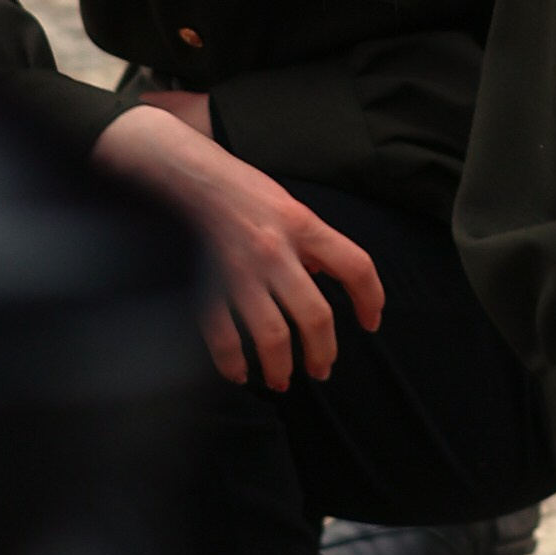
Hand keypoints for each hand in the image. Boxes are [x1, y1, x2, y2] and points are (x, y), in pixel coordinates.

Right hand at [93, 102, 381, 389]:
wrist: (183, 175)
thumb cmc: (240, 190)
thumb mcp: (288, 204)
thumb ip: (311, 241)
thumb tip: (326, 277)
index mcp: (302, 224)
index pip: (355, 266)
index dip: (371, 299)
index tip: (370, 321)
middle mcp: (275, 250)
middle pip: (315, 316)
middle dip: (323, 352)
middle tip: (323, 369)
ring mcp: (238, 272)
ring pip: (271, 337)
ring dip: (281, 368)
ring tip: (282, 379)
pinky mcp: (205, 286)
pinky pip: (223, 338)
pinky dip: (233, 363)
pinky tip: (240, 373)